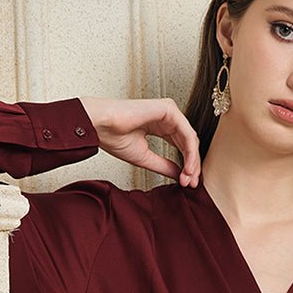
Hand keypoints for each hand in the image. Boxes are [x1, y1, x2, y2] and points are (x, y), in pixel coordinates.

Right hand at [80, 97, 200, 185]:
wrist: (100, 126)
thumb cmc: (113, 137)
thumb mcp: (145, 158)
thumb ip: (164, 165)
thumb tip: (181, 175)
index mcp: (159, 126)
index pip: (180, 145)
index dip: (186, 165)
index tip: (185, 183)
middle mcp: (165, 117)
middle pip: (187, 142)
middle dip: (192, 165)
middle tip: (190, 183)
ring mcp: (167, 111)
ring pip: (190, 138)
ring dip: (192, 160)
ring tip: (189, 177)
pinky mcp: (168, 109)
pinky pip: (186, 132)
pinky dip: (189, 151)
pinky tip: (188, 165)